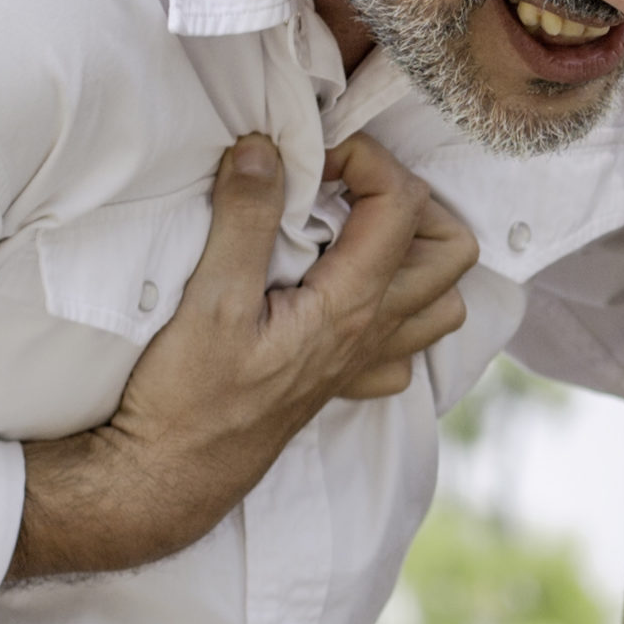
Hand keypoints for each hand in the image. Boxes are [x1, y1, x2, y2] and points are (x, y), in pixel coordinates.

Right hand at [16, 134, 478, 577]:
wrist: (171, 474)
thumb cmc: (188, 397)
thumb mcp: (210, 298)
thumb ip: (245, 218)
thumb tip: (266, 149)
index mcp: (351, 305)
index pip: (402, 206)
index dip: (367, 159)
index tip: (315, 155)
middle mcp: (374, 333)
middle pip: (452, 251)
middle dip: (413, 198)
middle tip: (349, 183)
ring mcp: (364, 362)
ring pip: (440, 300)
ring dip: (415, 254)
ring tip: (355, 229)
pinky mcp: (342, 383)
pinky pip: (405, 345)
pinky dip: (395, 311)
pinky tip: (346, 293)